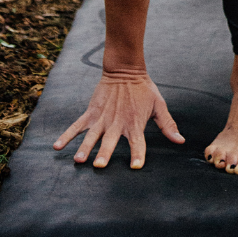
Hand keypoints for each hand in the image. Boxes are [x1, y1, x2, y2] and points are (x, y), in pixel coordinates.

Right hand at [53, 68, 183, 168]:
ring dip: (85, 148)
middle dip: (105, 153)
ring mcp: (102, 118)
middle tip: (99, 165)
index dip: (138, 154)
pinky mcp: (91, 112)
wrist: (125, 69)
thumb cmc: (144, 89)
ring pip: (92, 135)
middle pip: (111, 141)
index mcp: (135, 123)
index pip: (138, 143)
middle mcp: (118, 123)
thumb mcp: (159, 105)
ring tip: (78, 160)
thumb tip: (180, 141)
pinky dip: (67, 135)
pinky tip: (57, 146)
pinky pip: (77, 125)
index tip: (136, 166)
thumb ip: (168, 124)